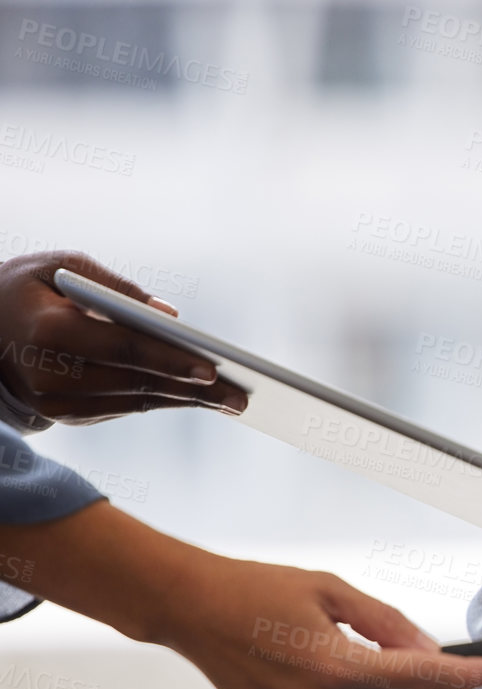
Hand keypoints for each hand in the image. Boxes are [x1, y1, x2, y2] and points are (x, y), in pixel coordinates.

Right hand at [0, 250, 247, 424]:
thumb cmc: (26, 287)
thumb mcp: (62, 266)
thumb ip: (117, 288)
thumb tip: (170, 318)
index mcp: (49, 332)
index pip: (123, 350)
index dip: (171, 360)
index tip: (213, 368)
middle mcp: (50, 374)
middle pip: (137, 384)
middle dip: (194, 391)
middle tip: (241, 396)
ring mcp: (55, 401)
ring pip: (135, 401)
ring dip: (186, 402)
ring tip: (231, 402)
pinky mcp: (64, 415)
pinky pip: (122, 407)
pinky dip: (161, 400)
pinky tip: (195, 398)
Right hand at [0, 500, 481, 688]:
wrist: (190, 609)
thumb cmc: (258, 589)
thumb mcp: (332, 590)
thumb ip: (387, 623)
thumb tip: (429, 649)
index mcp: (331, 667)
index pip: (418, 677)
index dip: (463, 675)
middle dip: (437, 685)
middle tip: (462, 665)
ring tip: (401, 661)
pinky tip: (355, 675)